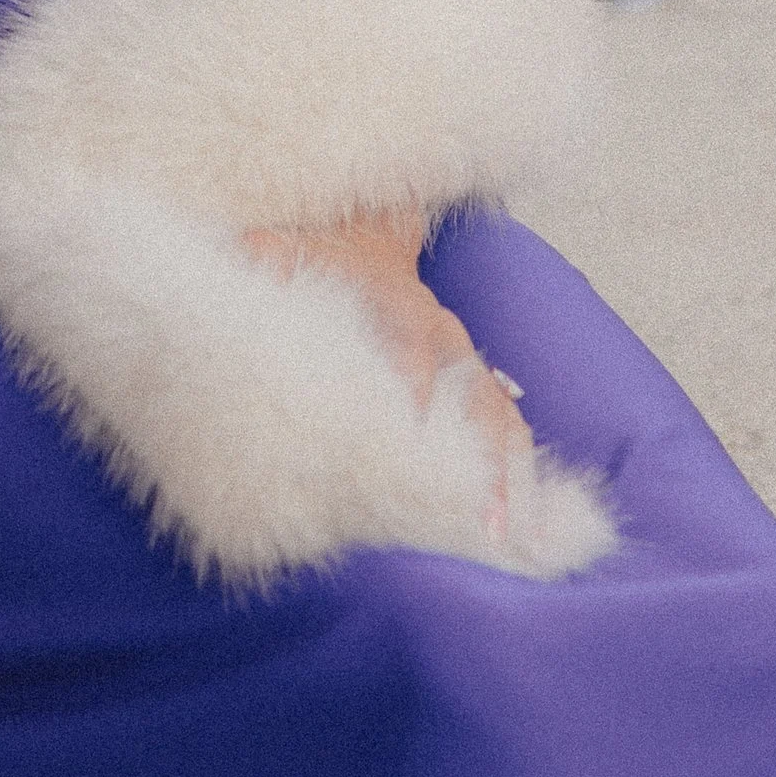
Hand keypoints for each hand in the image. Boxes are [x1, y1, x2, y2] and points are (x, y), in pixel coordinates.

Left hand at [244, 207, 533, 535]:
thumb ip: (263, 263)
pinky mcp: (475, 381)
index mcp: (399, 306)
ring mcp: (465, 360)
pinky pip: (509, 426)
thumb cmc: (315, 259)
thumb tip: (248, 271)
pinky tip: (527, 526)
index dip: (417, 390)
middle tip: (482, 523)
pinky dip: (520, 472)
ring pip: (503, 419)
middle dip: (484, 462)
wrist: (360, 235)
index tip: (417, 439)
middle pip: (477, 400)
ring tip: (514, 541)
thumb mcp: (280, 250)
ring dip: (512, 478)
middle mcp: (443, 335)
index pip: (413, 352)